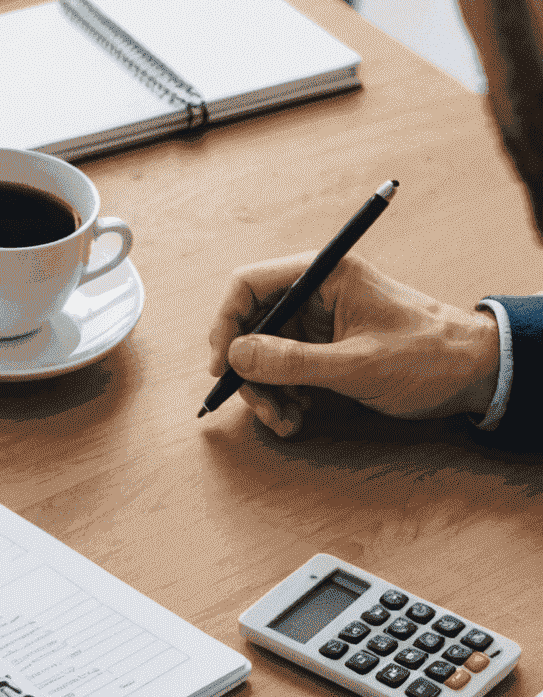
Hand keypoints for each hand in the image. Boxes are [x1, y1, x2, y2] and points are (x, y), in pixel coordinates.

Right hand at [207, 253, 500, 436]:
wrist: (474, 373)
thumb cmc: (426, 357)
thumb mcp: (354, 365)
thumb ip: (291, 360)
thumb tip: (235, 355)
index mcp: (325, 276)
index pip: (249, 285)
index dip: (227, 324)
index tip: (222, 366)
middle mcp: (317, 294)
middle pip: (253, 327)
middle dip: (251, 372)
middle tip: (263, 408)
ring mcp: (320, 322)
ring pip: (266, 354)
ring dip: (267, 392)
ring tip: (286, 421)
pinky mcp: (325, 348)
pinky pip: (286, 369)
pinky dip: (285, 395)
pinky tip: (299, 415)